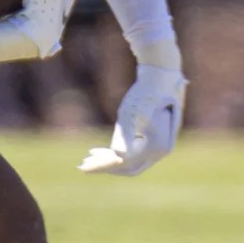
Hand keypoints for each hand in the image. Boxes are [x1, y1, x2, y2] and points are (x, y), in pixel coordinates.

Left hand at [81, 60, 186, 175]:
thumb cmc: (145, 92)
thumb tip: (119, 156)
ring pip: (129, 161)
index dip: (103, 167)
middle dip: (104, 167)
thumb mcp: (132, 113)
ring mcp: (159, 146)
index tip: (83, 167)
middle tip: (82, 165)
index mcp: (157, 148)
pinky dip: (115, 153)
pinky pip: (133, 153)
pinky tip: (99, 149)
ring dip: (108, 161)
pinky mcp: (154, 138)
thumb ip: (126, 135)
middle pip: (128, 167)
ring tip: (88, 156)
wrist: (161, 74)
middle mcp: (161, 151)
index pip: (124, 164)